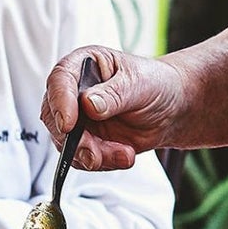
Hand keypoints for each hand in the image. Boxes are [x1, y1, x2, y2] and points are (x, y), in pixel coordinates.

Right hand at [40, 45, 186, 172]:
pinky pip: (82, 159)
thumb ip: (114, 94)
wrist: (173, 109)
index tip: (68, 124)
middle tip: (94, 154)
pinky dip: (103, 163)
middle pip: (54, 118)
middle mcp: (74, 93)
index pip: (59, 80)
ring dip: (93, 156)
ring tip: (124, 155)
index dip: (60, 102)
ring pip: (67, 144)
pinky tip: (125, 156)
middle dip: (74, 141)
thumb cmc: (155, 84)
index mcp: (82, 65)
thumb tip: (88, 105)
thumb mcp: (139, 83)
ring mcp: (78, 119)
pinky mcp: (87, 142)